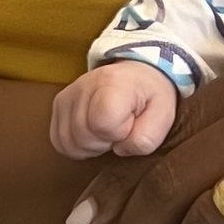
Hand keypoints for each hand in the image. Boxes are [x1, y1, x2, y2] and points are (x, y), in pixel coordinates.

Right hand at [51, 60, 179, 161]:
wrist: (137, 75)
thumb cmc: (151, 95)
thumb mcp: (164, 115)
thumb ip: (146, 138)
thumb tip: (119, 149)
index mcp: (112, 85)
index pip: (101, 124)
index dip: (120, 134)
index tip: (130, 123)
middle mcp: (83, 86)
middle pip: (83, 137)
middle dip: (105, 142)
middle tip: (120, 127)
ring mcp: (67, 95)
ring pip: (68, 142)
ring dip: (90, 145)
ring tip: (107, 130)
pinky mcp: (58, 104)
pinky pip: (58, 141)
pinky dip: (76, 145)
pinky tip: (93, 133)